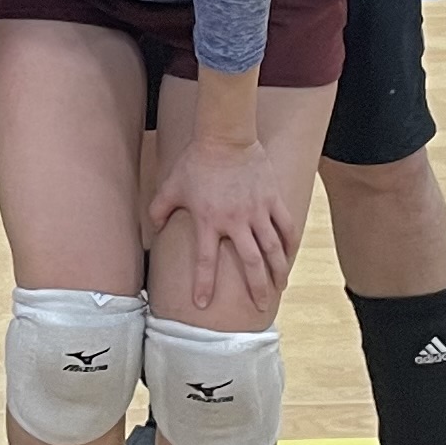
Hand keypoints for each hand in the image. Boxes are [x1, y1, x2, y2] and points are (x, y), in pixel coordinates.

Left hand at [146, 129, 292, 326]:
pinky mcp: (272, 199)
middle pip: (250, 263)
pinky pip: (287, 225)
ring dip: (278, 271)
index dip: (203, 284)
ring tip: (281, 286)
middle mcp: (235, 221)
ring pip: (273, 249)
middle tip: (261, 307)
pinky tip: (291, 255)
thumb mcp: (170, 186)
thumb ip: (159, 210)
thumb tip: (154, 230)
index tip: (202, 305)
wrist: (225, 137)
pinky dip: (290, 242)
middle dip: (257, 288)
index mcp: (208, 221)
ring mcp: (257, 211)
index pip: (204, 261)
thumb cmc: (195, 161)